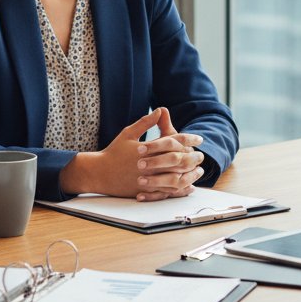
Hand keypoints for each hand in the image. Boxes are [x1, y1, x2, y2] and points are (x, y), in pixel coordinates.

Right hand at [59, 108, 205, 199]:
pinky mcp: (145, 191)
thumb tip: (161, 109)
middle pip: (178, 160)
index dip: (189, 138)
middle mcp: (149, 164)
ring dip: (189, 175)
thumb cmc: (113, 151)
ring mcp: (147, 179)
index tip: (199, 138)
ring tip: (198, 172)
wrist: (98, 173)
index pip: (174, 141)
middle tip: (202, 156)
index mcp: (148, 148)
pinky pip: (166, 192)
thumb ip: (146, 122)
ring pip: (175, 178)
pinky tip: (187, 187)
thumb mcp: (129, 133)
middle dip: (193, 157)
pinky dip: (179, 190)